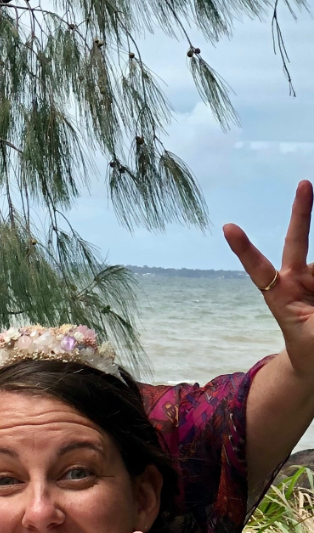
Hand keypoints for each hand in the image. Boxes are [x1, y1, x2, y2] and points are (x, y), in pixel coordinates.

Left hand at [224, 180, 313, 382]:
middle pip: (297, 241)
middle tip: (303, 183)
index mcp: (280, 294)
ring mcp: (313, 275)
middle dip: (301, 212)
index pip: (260, 269)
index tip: (228, 228)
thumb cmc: (310, 349)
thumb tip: (312, 276)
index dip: (245, 250)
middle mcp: (294, 278)